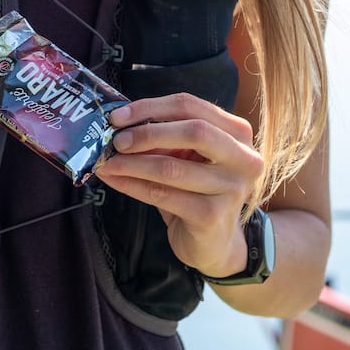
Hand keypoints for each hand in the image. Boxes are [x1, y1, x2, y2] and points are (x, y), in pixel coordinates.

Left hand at [95, 92, 263, 277]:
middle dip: (146, 133)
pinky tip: (113, 180)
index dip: (150, 107)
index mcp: (236, 133)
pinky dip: (131, 185)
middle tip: (115, 140)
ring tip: (106, 162)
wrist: (215, 243)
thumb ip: (163, 137)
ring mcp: (231, 189)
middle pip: (194, 131)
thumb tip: (119, 123)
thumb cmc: (196, 191)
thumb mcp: (185, 157)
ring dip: (131, 163)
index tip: (117, 116)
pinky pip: (162, 194)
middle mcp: (243, 158)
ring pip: (171, 167)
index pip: (190, 107)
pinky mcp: (212, 216)